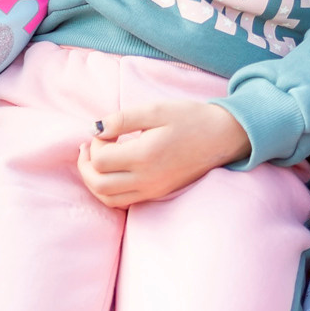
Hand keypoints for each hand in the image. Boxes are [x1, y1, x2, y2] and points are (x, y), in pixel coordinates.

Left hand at [76, 99, 251, 207]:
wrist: (224, 137)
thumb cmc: (192, 119)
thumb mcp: (157, 110)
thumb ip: (123, 119)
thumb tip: (94, 128)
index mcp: (145, 156)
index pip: (100, 159)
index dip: (95, 143)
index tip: (106, 129)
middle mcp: (147, 179)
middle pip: (98, 184)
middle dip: (85, 165)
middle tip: (87, 146)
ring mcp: (153, 190)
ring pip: (108, 198)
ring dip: (93, 181)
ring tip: (94, 160)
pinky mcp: (158, 194)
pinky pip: (123, 201)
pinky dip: (109, 190)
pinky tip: (113, 171)